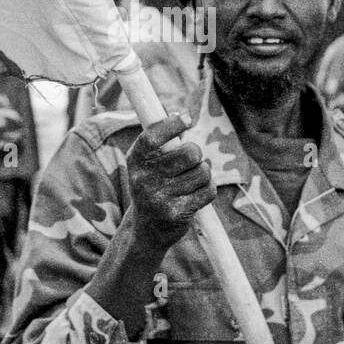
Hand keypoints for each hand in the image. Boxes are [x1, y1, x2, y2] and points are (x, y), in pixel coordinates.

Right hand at [125, 113, 215, 253]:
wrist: (147, 228)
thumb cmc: (152, 184)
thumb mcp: (146, 162)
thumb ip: (161, 139)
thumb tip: (182, 115)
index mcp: (135, 160)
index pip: (153, 137)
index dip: (172, 124)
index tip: (186, 118)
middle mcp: (143, 179)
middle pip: (190, 153)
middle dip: (197, 153)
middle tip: (192, 159)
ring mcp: (159, 198)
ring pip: (202, 172)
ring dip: (203, 173)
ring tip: (192, 179)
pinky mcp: (176, 214)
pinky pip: (208, 190)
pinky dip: (207, 189)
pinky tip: (196, 193)